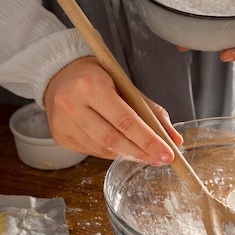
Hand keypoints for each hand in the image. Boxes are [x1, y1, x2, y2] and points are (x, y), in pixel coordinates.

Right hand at [44, 56, 182, 163]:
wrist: (60, 74)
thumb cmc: (96, 78)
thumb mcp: (125, 86)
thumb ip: (150, 112)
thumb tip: (174, 139)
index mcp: (91, 85)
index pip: (125, 120)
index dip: (148, 140)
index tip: (166, 153)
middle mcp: (72, 104)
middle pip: (113, 139)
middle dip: (141, 152)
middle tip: (160, 159)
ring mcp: (63, 122)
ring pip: (102, 149)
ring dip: (128, 154)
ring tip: (145, 155)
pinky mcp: (60, 136)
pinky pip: (92, 151)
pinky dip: (111, 153)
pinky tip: (122, 149)